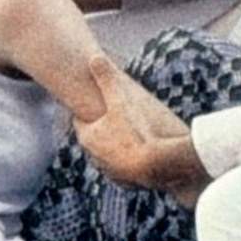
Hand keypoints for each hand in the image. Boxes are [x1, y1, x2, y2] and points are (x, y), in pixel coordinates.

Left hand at [73, 56, 187, 187]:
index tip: (95, 104)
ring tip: (132, 135)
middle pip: (95, 139)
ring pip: (110, 155)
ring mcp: (111, 171)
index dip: (87, 111)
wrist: (160, 165)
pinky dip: (132, 161)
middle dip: (103, 129)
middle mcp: (95, 156)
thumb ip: (107, 78)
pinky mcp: (127, 182)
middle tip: (116, 117)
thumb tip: (94, 58)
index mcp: (88, 136)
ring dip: (117, 147)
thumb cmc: (137, 130)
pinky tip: (144, 154)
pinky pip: (126, 169)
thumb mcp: (121, 99)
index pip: (80, 121)